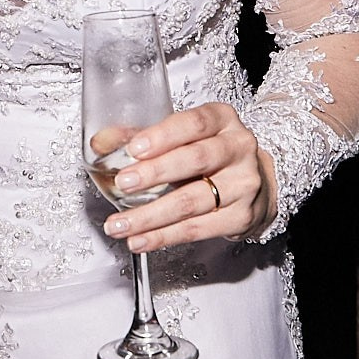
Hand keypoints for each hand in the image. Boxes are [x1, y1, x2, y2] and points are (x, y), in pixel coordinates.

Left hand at [97, 102, 275, 249]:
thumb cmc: (211, 153)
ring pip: (192, 201)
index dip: (163, 135)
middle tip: (122, 184)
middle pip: (195, 160)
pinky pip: (197, 229)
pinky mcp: (241, 217)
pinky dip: (163, 236)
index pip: (194, 123)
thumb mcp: (184, 135)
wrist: (257, 182)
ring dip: (150, 216)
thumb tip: (100, 143)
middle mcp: (238, 148)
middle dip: (154, 173)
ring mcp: (243, 184)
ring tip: (119, 224)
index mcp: (222, 119)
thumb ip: (142, 136)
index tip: (135, 148)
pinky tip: (140, 239)